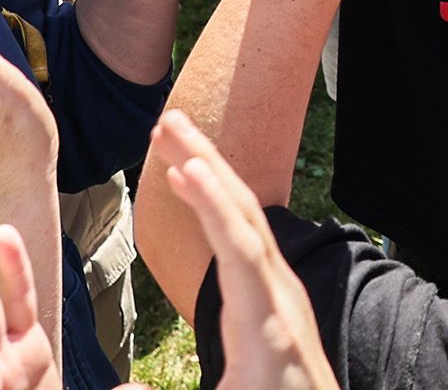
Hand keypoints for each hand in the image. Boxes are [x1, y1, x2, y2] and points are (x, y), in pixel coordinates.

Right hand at [150, 110, 334, 389]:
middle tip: (167, 120)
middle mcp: (279, 296)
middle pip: (244, 216)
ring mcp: (280, 289)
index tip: (187, 166)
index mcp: (266, 327)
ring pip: (246, 217)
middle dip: (207, 163)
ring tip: (171, 135)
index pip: (240, 253)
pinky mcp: (275, 293)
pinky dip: (217, 201)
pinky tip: (195, 183)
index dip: (214, 208)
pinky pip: (245, 232)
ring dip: (209, 172)